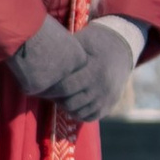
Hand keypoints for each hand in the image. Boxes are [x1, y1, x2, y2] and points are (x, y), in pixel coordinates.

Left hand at [9, 17, 136, 123]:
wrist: (123, 48)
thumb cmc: (95, 42)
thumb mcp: (80, 42)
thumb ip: (63, 53)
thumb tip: (36, 55)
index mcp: (93, 70)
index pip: (66, 87)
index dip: (49, 89)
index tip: (37, 86)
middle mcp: (101, 87)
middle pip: (70, 102)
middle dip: (55, 99)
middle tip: (45, 92)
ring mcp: (106, 98)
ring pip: (78, 112)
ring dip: (65, 106)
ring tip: (57, 96)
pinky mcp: (109, 105)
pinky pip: (89, 117)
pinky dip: (77, 113)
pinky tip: (70, 102)